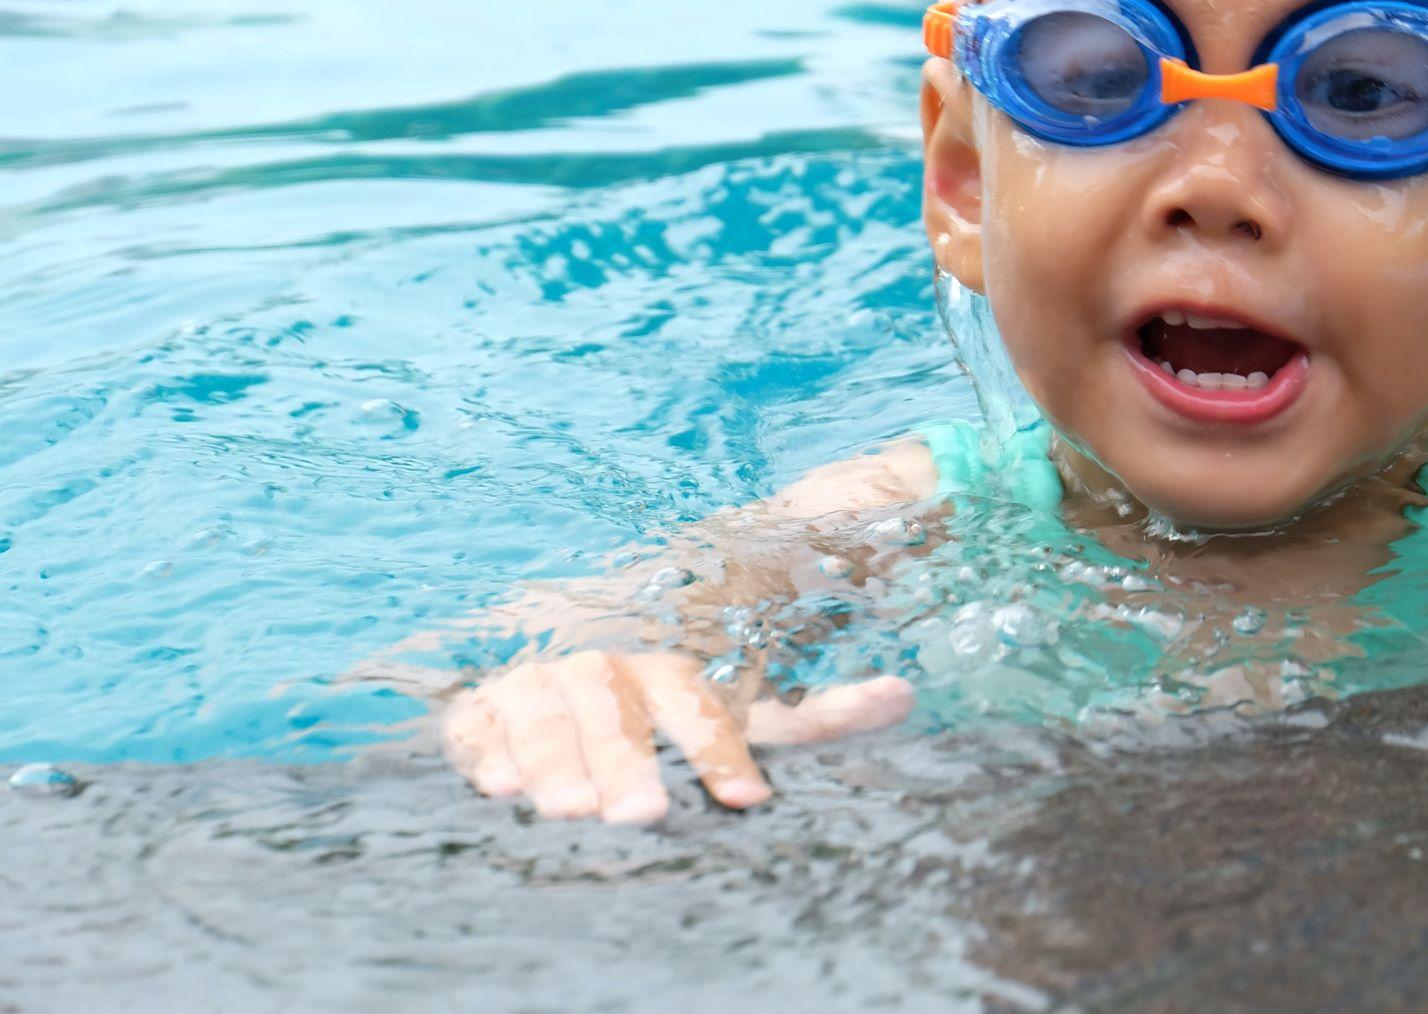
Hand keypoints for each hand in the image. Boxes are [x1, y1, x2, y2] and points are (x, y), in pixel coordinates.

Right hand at [442, 651, 915, 822]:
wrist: (563, 656)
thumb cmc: (671, 707)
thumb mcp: (745, 707)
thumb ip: (817, 710)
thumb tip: (904, 694)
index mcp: (670, 665)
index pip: (699, 698)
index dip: (722, 747)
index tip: (747, 800)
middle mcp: (605, 666)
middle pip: (617, 706)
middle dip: (629, 759)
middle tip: (644, 816)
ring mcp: (541, 680)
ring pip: (549, 710)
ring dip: (559, 759)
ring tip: (568, 812)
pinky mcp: (482, 706)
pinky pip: (479, 722)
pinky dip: (488, 750)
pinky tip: (498, 786)